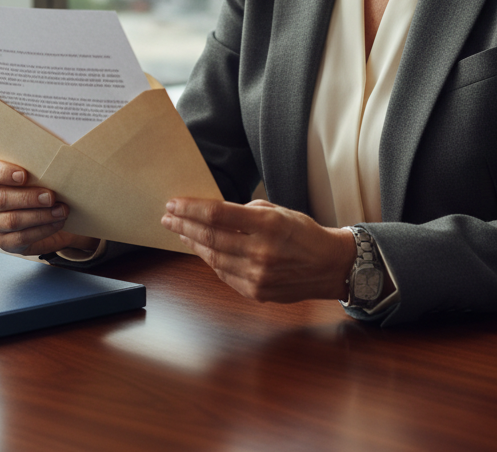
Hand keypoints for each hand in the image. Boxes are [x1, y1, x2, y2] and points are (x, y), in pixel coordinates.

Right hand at [0, 158, 99, 256]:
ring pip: (12, 220)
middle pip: (1, 199)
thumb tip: (60, 154)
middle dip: (29, 198)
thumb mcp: (42, 173)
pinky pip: (20, 238)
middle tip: (51, 196)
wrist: (52, 216)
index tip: (24, 175)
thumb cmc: (44, 188)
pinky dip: (42, 230)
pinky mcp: (5, 241)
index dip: (5, 173)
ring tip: (60, 211)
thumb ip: (42, 165)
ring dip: (40, 216)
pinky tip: (57, 223)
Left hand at [161, 197, 355, 302]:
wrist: (329, 266)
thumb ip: (246, 211)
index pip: (217, 215)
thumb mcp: (279, 211)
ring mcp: (257, 275)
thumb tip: (214, 212)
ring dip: (192, 243)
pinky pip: (224, 274)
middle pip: (210, 237)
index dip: (191, 209)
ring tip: (179, 231)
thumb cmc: (304, 234)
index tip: (173, 204)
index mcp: (268, 225)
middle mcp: (261, 251)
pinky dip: (210, 260)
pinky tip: (201, 249)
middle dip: (184, 225)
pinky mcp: (256, 292)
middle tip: (168, 217)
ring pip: (213, 258)